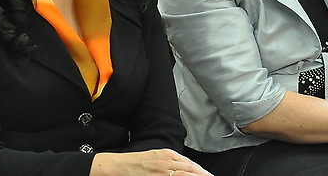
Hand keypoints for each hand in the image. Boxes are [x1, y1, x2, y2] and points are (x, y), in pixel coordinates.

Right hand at [90, 149, 213, 175]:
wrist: (117, 165)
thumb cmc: (135, 164)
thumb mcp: (155, 159)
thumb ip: (169, 163)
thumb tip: (183, 169)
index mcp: (167, 154)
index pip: (190, 164)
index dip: (201, 172)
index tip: (209, 175)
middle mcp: (167, 159)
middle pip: (191, 169)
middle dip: (203, 175)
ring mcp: (162, 168)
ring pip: (185, 172)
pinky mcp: (157, 174)